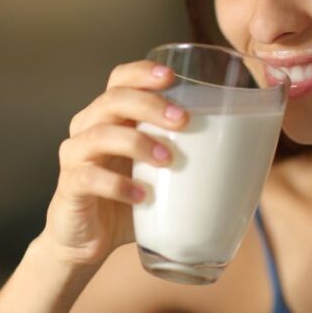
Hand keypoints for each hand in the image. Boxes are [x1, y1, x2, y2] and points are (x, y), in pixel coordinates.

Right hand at [40, 60, 187, 266]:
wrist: (88, 240)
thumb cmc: (128, 198)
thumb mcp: (155, 170)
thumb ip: (182, 152)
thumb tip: (242, 150)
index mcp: (109, 115)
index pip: (119, 78)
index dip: (142, 72)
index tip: (172, 76)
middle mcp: (87, 127)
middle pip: (112, 100)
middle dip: (149, 105)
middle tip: (183, 120)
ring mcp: (75, 156)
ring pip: (100, 135)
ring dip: (138, 143)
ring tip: (168, 160)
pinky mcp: (70, 187)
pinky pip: (89, 177)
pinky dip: (119, 185)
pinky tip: (142, 196)